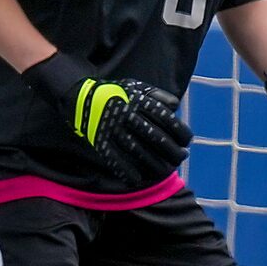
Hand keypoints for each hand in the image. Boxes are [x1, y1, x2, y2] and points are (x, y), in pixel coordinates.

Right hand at [22, 51, 192, 183]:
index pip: (166, 119)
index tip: (187, 141)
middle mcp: (128, 116)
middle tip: (181, 158)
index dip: (180, 132)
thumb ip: (157, 95)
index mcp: (139, 101)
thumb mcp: (136, 86)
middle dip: (172, 151)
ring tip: (166, 171)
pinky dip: (126, 170)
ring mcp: (113, 129)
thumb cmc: (113, 91)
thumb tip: (175, 107)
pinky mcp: (100, 141)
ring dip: (154, 164)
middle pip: (155, 137)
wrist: (79, 94)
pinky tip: (137, 180)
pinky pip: (115, 158)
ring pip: (138, 150)